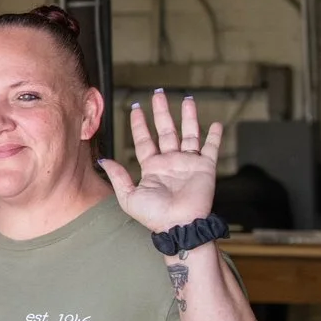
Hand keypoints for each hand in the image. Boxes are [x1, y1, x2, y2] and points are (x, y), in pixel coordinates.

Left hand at [100, 90, 221, 232]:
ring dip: (188, 117)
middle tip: (159, 94)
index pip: (145, 140)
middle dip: (162, 112)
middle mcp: (170, 162)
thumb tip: (103, 160)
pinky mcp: (206, 168)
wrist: (179, 226)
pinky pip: (211, 148)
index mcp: (152, 167)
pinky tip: (216, 124)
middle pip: (166, 130)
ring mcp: (188, 164)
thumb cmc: (154, 215)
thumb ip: (118, 176)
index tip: (136, 107)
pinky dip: (214, 136)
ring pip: (189, 134)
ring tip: (188, 99)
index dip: (140, 124)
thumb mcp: (128, 196)